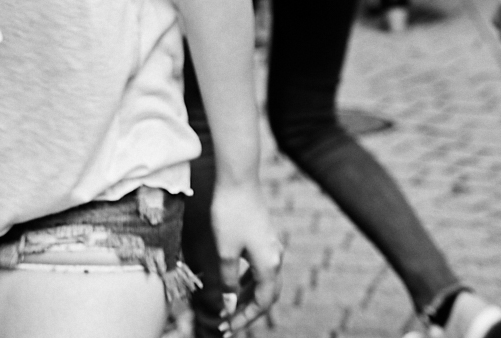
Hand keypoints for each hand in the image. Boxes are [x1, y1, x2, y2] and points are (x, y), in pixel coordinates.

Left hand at [211, 178, 281, 333]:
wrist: (238, 177)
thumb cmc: (230, 212)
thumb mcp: (225, 250)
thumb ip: (228, 279)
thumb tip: (229, 303)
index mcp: (269, 265)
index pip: (262, 303)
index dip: (245, 318)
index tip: (227, 327)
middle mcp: (275, 258)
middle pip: (266, 295)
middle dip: (247, 311)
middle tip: (228, 323)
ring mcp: (271, 246)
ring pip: (263, 280)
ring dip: (247, 295)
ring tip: (229, 306)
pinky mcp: (264, 236)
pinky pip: (259, 267)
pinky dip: (248, 279)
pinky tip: (235, 281)